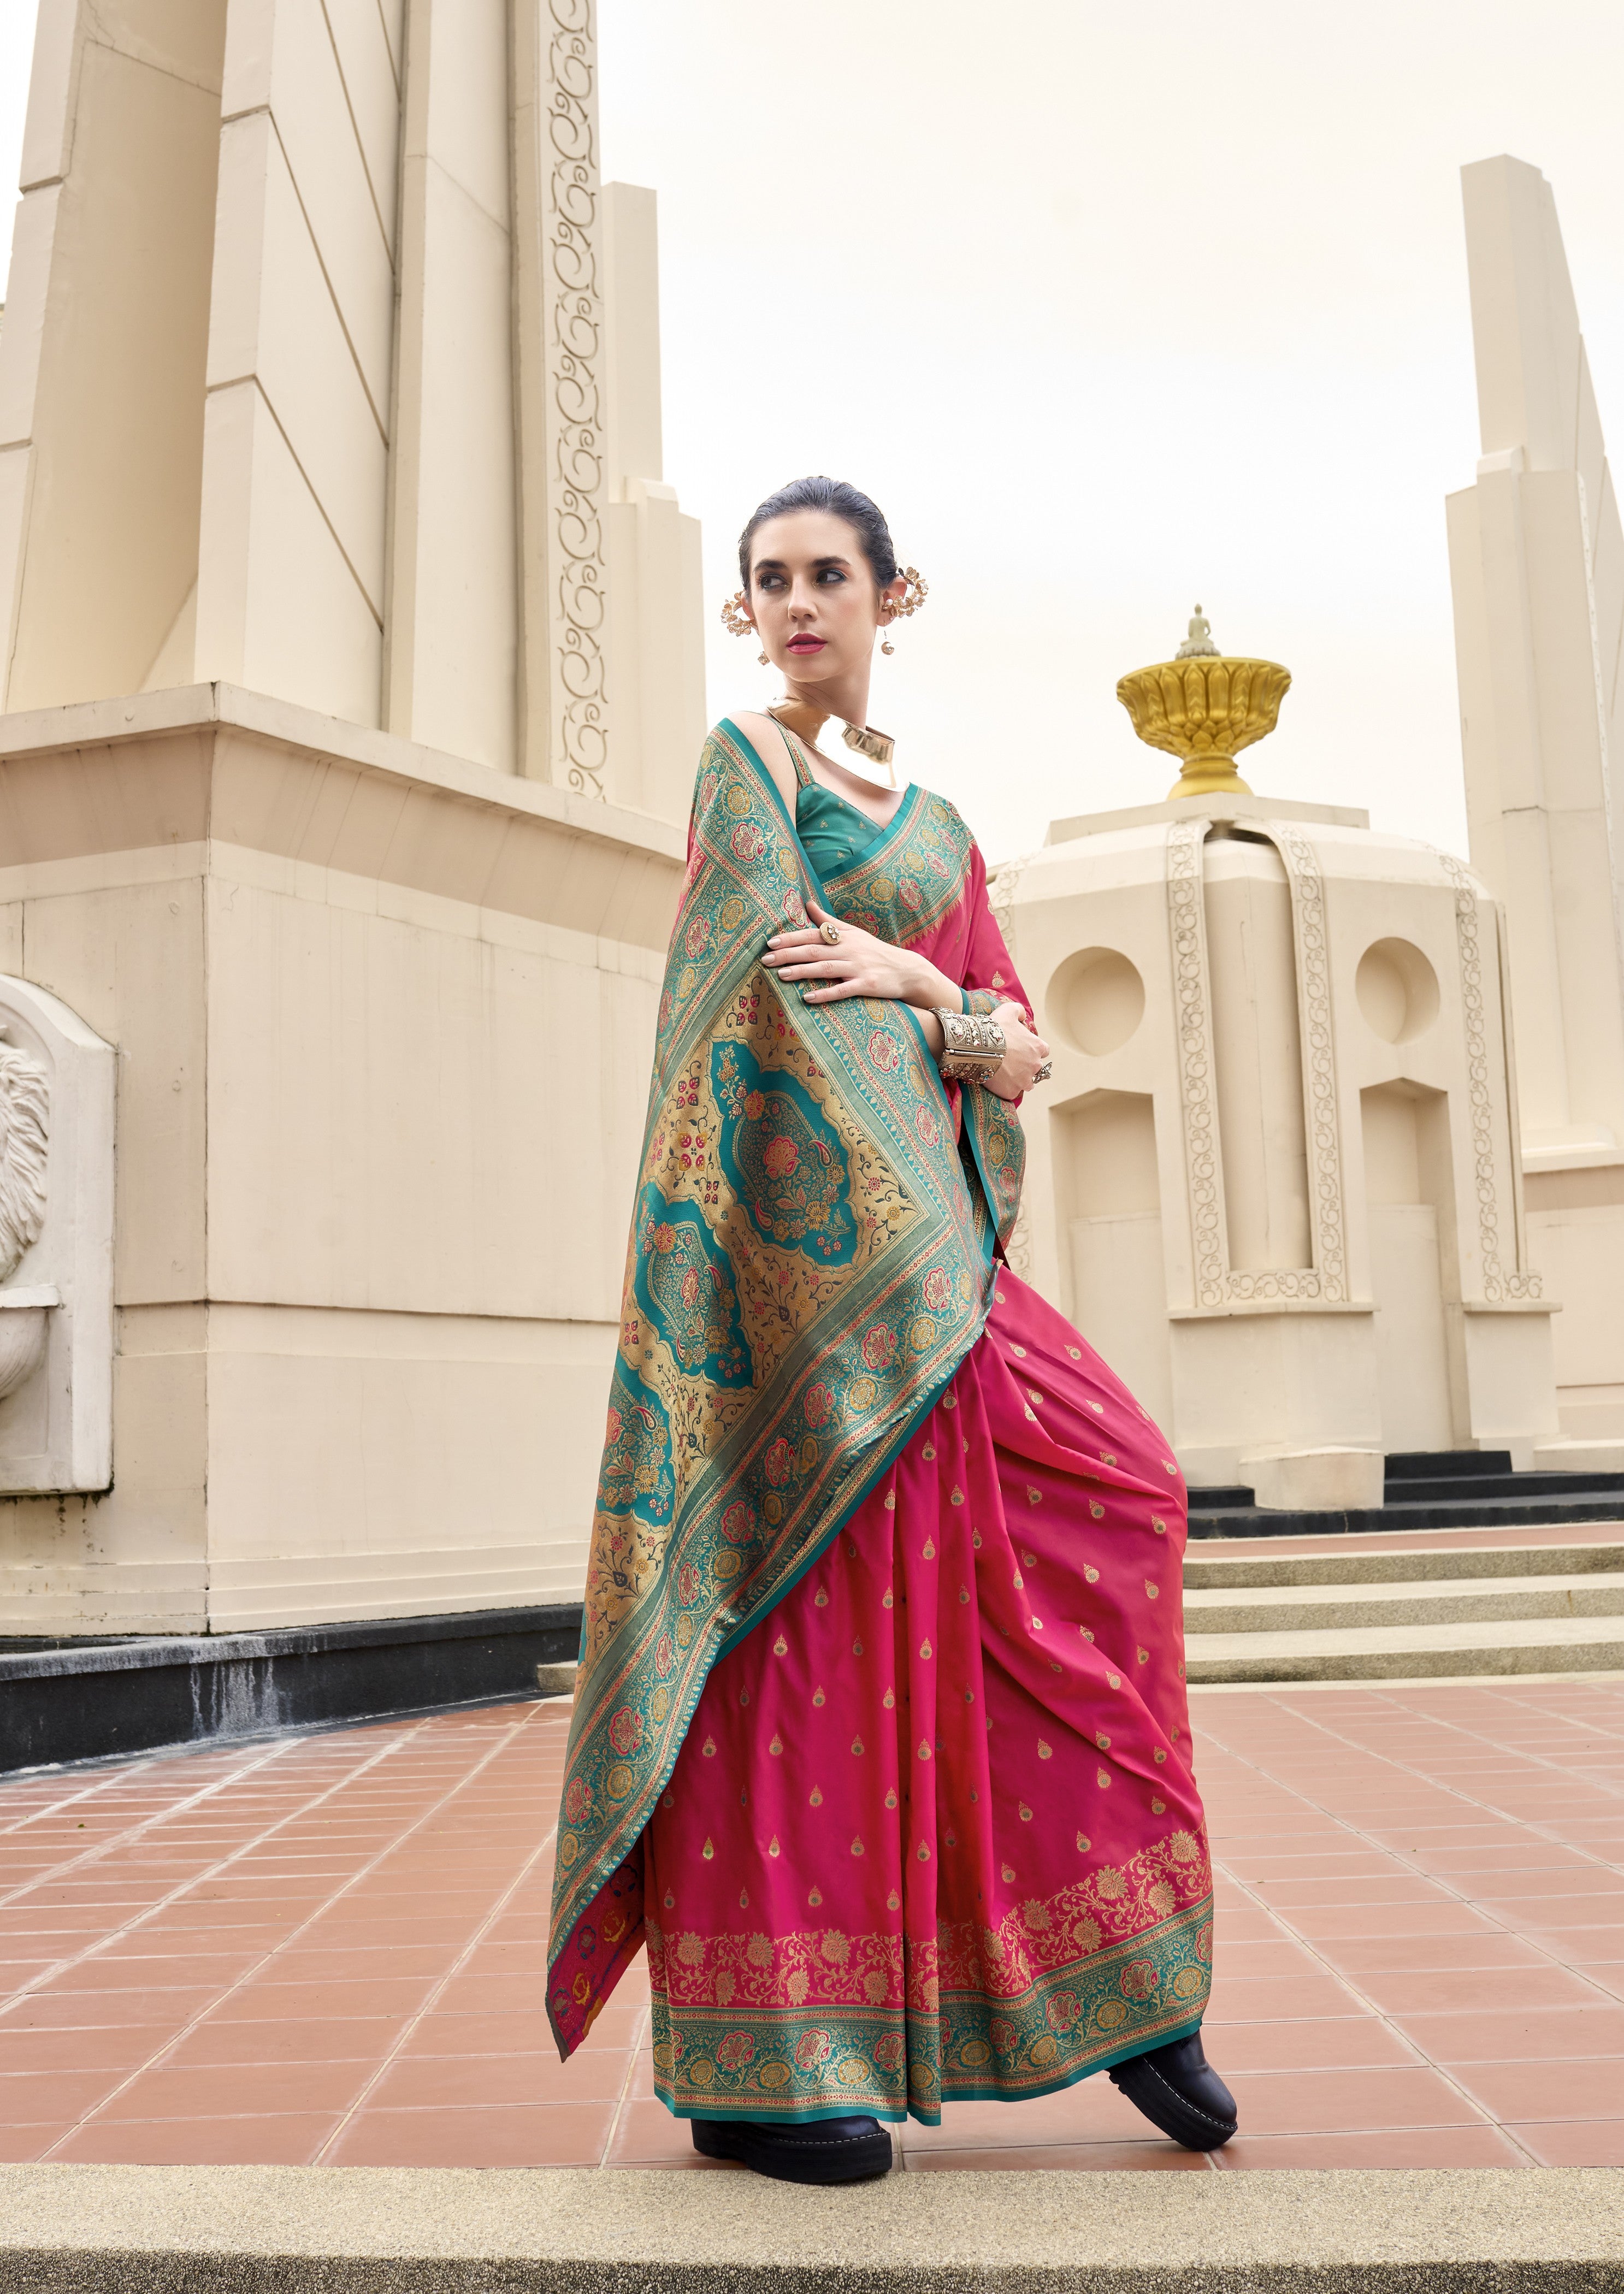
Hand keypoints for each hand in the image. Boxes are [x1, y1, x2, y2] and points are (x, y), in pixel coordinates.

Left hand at [762, 903, 955, 1010]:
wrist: (907, 970)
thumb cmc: (876, 951)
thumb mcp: (854, 932)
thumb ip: (829, 922)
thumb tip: (808, 903)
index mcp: (844, 936)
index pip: (813, 934)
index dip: (791, 938)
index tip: (770, 942)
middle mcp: (850, 949)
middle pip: (814, 950)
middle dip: (789, 954)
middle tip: (766, 959)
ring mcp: (859, 968)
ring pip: (826, 969)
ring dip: (803, 971)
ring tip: (781, 975)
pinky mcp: (867, 986)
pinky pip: (843, 990)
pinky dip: (825, 993)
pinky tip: (808, 998)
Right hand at [984, 1000, 1048, 1099]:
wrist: (978, 1048)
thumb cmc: (995, 1028)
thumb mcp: (1008, 1010)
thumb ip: (1019, 1010)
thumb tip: (1023, 1015)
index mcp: (1038, 1047)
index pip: (1044, 1050)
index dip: (1033, 1050)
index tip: (1023, 1049)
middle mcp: (1035, 1065)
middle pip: (1036, 1068)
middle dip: (1027, 1066)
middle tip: (1012, 1062)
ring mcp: (1024, 1080)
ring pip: (1027, 1083)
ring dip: (1020, 1080)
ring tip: (1007, 1075)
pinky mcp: (1012, 1091)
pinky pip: (1012, 1092)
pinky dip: (1007, 1088)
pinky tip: (998, 1082)